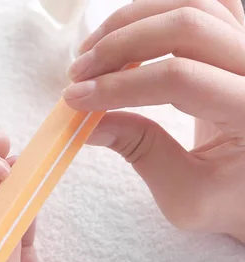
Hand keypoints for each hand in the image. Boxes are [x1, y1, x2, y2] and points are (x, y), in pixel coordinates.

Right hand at [63, 0, 244, 241]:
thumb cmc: (230, 200)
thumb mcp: (185, 195)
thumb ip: (140, 152)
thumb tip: (89, 123)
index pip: (180, 79)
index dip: (119, 85)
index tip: (75, 100)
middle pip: (188, 26)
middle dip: (120, 45)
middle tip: (78, 73)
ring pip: (193, 3)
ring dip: (133, 21)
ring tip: (94, 51)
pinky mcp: (244, 40)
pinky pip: (204, 3)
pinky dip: (157, 11)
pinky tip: (127, 36)